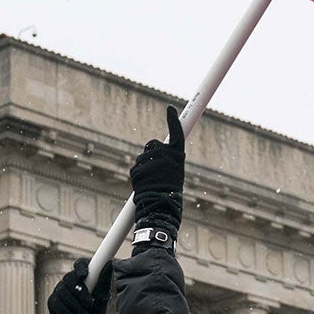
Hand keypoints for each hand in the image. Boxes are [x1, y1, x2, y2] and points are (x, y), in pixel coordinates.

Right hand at [48, 258, 113, 313]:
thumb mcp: (101, 303)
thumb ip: (103, 284)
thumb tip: (109, 264)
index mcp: (85, 281)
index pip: (80, 265)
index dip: (81, 266)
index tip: (85, 274)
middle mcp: (71, 284)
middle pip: (70, 277)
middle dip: (80, 291)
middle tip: (90, 304)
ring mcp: (60, 293)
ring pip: (62, 290)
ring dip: (75, 305)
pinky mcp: (53, 304)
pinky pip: (56, 302)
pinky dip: (66, 312)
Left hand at [130, 106, 184, 233]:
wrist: (160, 204)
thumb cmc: (170, 189)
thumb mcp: (174, 171)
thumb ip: (167, 158)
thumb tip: (155, 148)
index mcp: (177, 155)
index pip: (177, 133)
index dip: (173, 120)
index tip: (170, 109)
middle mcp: (165, 155)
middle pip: (153, 145)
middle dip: (150, 153)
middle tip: (154, 169)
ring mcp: (151, 160)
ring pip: (142, 158)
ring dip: (143, 167)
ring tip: (151, 181)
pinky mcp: (139, 167)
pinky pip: (135, 167)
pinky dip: (137, 175)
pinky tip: (144, 184)